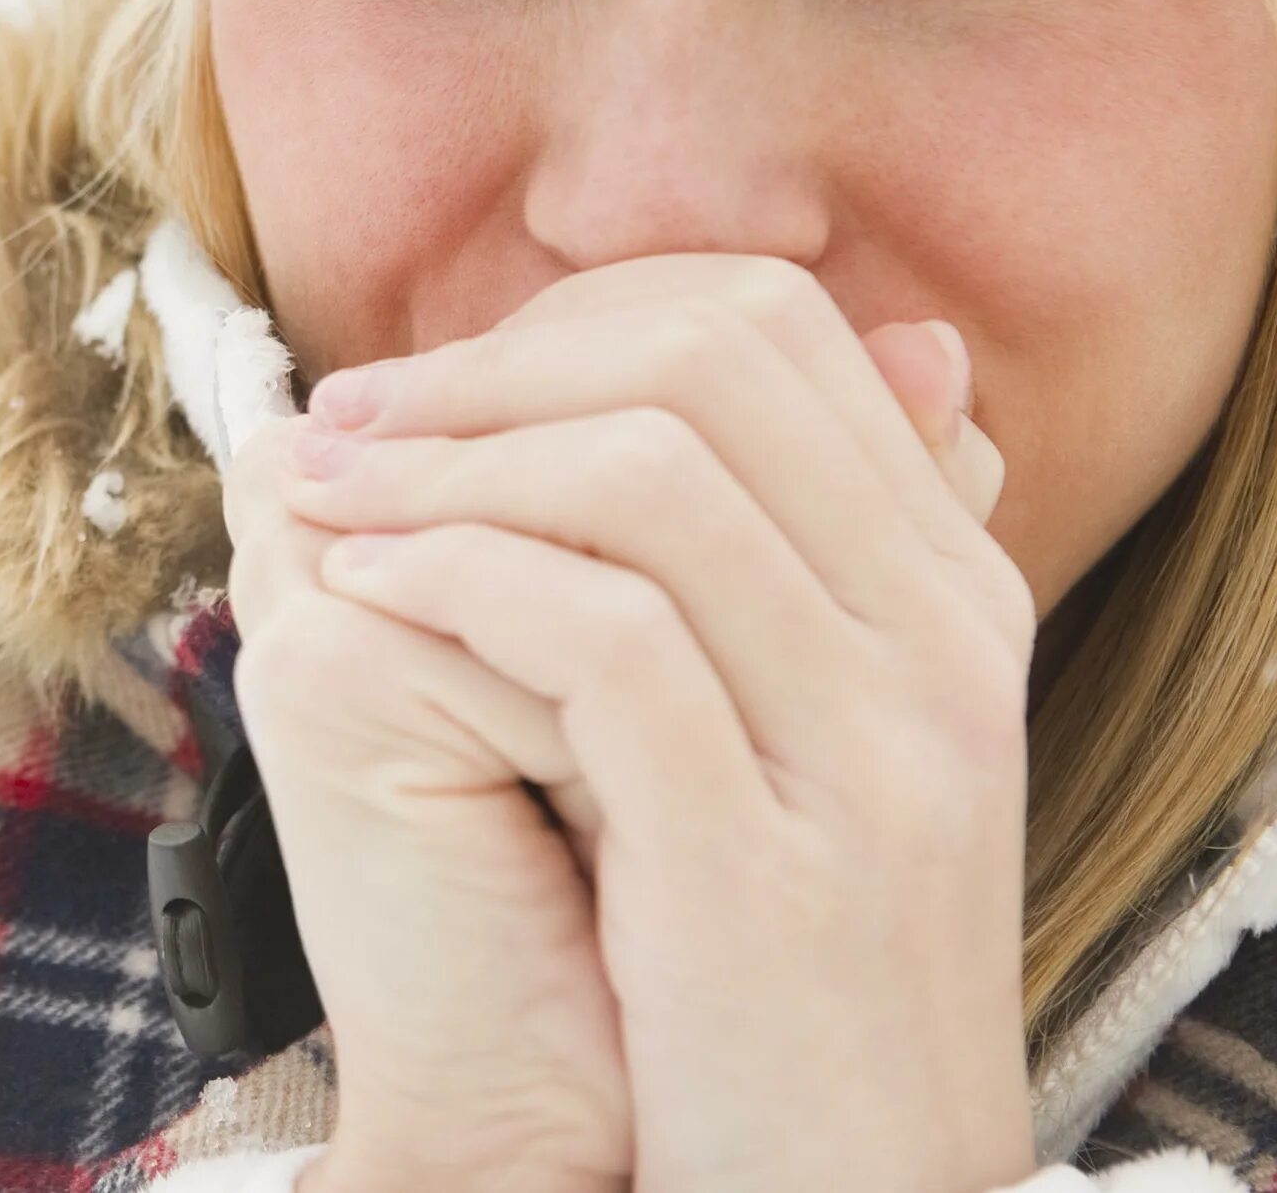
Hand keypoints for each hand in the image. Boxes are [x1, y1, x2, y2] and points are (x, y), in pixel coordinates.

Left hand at [286, 255, 1033, 1192]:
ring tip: (327, 498)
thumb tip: (628, 376)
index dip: (574, 319)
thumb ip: (760, 557)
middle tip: (355, 417)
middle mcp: (940, 644)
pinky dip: (455, 580)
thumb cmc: (778, 957)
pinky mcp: (763, 866)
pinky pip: (601, 637)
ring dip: (444, 460)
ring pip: (646, 475)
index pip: (772, 327)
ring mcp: (870, 753)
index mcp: (950, 591)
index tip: (435, 383)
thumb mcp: (802, 736)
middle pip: (709, 361)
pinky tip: (364, 592)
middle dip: (492, 365)